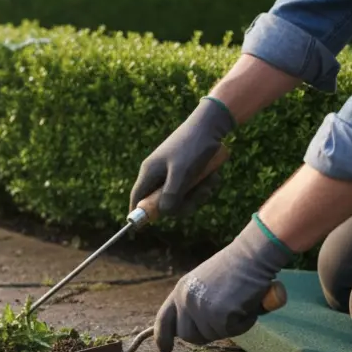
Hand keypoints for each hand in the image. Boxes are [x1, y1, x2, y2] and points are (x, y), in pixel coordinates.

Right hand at [130, 97, 235, 216]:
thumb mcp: (182, 172)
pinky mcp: (185, 169)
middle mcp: (158, 173)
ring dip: (198, 194)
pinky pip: (191, 187)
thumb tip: (164, 214)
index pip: (137, 197)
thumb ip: (171, 195)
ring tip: (211, 181)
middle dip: (183, 203)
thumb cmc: (194, 146)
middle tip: (199, 196)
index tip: (142, 229)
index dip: (138, 213)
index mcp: (150, 171)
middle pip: (163, 202)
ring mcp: (171, 171)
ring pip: (180, 196)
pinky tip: (214, 176)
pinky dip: (203, 185)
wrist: (212, 123)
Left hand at [154, 216, 293, 351]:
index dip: (163, 337)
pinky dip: (245, 322)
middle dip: (205, 334)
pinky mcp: (220, 316)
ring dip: (229, 326)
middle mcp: (186, 301)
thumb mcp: (202, 283)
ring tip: (238, 304)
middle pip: (188, 335)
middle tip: (223, 321)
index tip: (165, 349)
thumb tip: (189, 329)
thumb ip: (193, 303)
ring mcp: (201, 309)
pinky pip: (233, 331)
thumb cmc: (235, 268)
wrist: (252, 255)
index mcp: (180, 291)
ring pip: (213, 335)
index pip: (164, 319)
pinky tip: (248, 304)